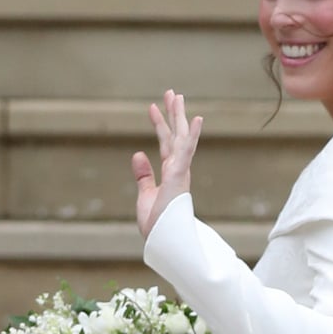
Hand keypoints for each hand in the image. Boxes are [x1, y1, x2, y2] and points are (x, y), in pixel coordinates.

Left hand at [132, 89, 202, 237]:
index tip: (152, 107)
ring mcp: (180, 171)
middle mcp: (177, 169)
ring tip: (176, 96)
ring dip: (179, 116)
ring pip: (181, 138)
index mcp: (170, 173)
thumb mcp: (145, 194)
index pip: (165, 143)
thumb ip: (143, 174)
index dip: (159, 125)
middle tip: (171, 92)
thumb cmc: (157, 224)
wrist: (163, 241)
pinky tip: (195, 119)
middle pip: (175, 135)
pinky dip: (191, 135)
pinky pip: (186, 151)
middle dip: (173, 114)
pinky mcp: (180, 176)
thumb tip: (137, 153)